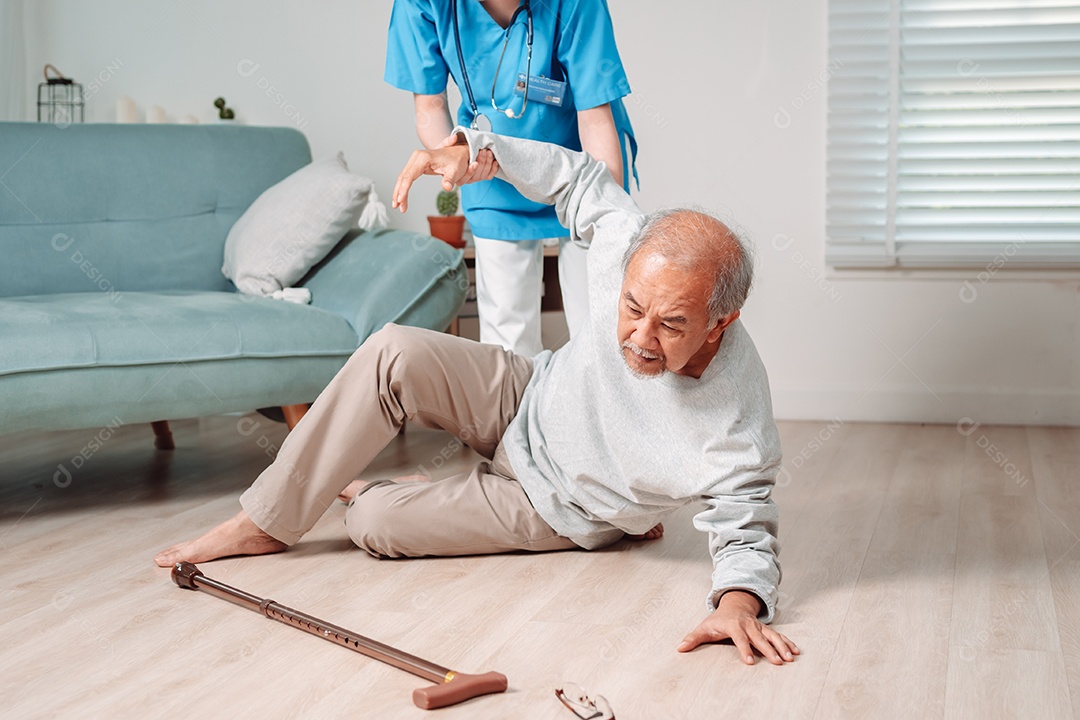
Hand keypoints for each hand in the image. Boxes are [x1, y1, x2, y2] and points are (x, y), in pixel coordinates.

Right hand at [392, 143, 470, 212]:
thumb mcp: (455, 170)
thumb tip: (447, 187)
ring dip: (399, 191)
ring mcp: (416, 160)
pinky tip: (401, 198)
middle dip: (399, 192)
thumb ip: (450, 179)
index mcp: (424, 158)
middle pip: (403, 177)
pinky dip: (403, 188)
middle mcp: (417, 157)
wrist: (459, 151)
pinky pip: (407, 177)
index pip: (409, 176)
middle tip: (397, 206)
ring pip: (403, 177)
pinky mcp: (417, 164)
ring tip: (397, 205)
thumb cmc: (457, 160)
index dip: (404, 189)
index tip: (401, 200)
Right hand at [441, 134, 498, 184]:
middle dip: (482, 163)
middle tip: (483, 151)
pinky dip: (493, 169)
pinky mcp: (480, 175)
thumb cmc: (446, 153)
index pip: (465, 178)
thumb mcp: (443, 146)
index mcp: (455, 175)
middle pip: (476, 176)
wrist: (450, 156)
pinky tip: (494, 162)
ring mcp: (473, 177)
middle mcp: (464, 179)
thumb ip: (447, 142)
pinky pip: (488, 176)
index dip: (471, 171)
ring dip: (488, 163)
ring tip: (488, 152)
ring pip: (483, 175)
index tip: (474, 162)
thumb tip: (454, 138)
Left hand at [677, 590, 798, 664]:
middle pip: (759, 638)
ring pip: (772, 636)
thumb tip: (680, 647)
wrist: (733, 605)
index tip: (751, 661)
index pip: (740, 638)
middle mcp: (748, 625)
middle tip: (777, 662)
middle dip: (769, 649)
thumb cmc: (718, 620)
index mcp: (733, 625)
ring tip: (790, 658)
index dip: (745, 649)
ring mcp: (759, 626)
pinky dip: (787, 643)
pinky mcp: (766, 629)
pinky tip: (796, 651)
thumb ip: (693, 638)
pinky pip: (778, 635)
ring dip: (781, 646)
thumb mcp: (704, 627)